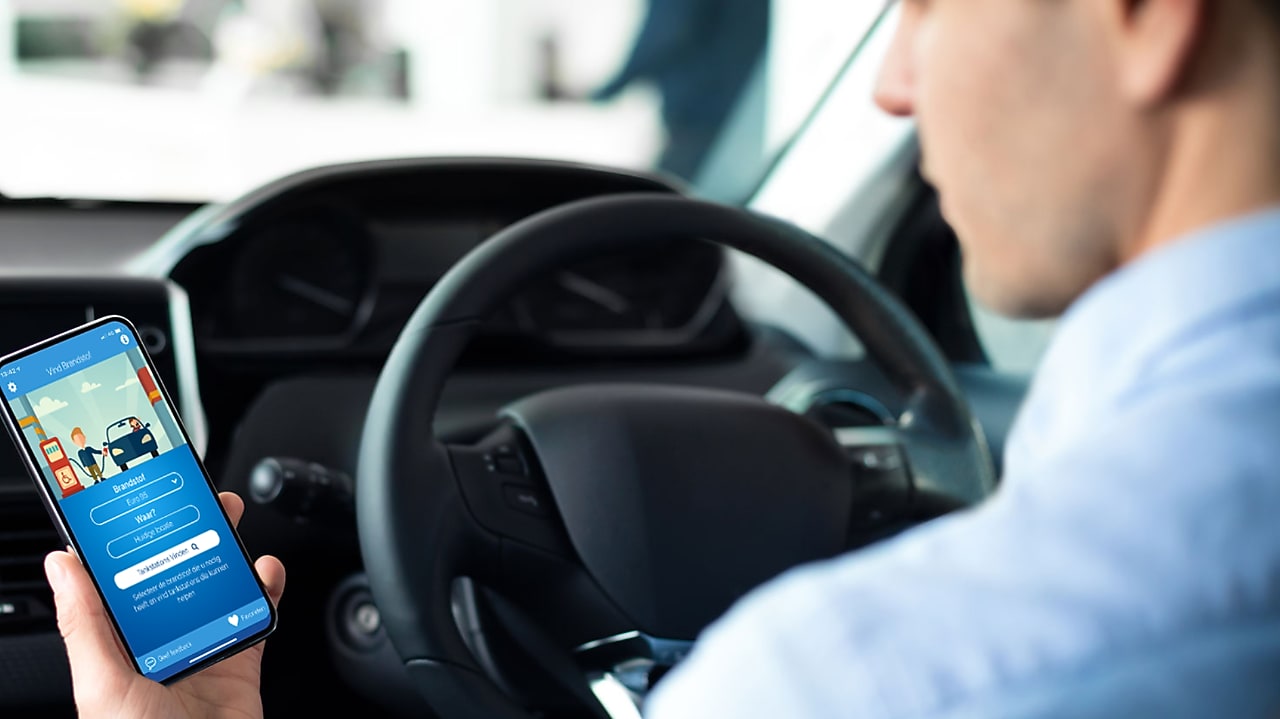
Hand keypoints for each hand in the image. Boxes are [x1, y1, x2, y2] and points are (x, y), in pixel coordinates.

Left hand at [44, 492, 284, 718]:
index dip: (127, 540)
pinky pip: (257, 616)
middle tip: (200, 502)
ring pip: (218, 587)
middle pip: (176, 574)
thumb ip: (84, 623)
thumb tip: (62, 564)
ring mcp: (203, 649)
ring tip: (233, 527)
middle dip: (189, 534)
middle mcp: (160, 642)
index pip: (119, 580)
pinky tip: (266, 572)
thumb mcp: (100, 683)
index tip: (137, 502)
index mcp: (117, 644)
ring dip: (229, 554)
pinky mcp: (242, 661)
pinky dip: (267, 589)